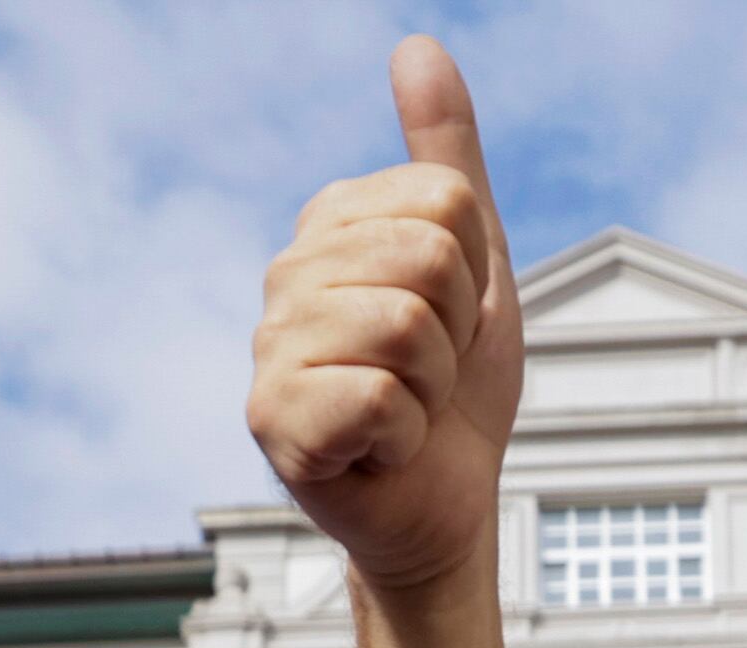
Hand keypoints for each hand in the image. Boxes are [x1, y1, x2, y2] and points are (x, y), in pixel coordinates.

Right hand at [247, 36, 521, 599]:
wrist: (443, 503)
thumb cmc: (454, 390)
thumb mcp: (474, 262)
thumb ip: (446, 158)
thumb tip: (417, 46)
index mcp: (333, 224)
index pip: (447, 203)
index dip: (475, 276)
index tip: (450, 321)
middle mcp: (288, 274)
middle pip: (429, 258)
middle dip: (456, 334)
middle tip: (429, 374)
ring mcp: (271, 346)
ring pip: (404, 327)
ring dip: (432, 388)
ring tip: (404, 409)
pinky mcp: (272, 421)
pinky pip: (376, 397)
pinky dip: (403, 435)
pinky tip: (376, 448)